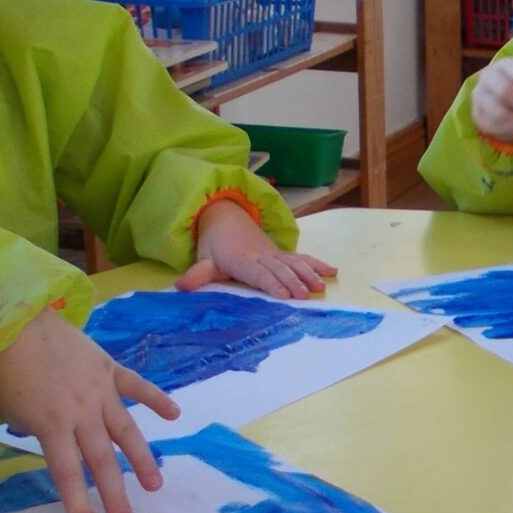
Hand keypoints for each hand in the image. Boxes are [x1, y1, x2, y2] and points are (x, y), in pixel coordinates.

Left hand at [0, 307, 180, 512]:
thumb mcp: (12, 410)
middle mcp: (80, 411)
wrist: (14, 322)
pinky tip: (173, 415)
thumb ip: (35, 431)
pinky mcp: (108, 369)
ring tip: (154, 484)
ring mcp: (99, 390)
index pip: (67, 471)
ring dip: (141, 459)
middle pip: (101, 459)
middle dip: (114, 493)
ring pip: (125, 431)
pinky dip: (155, 399)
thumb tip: (54, 444)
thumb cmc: (5, 370)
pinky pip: (135, 386)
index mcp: (51, 424)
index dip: (78, 501)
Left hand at [178, 199, 335, 299]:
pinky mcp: (282, 253)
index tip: (284, 296)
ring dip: (309, 274)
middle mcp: (262, 256)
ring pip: (294, 263)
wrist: (225, 216)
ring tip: (321, 287)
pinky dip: (317, 264)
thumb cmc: (215, 245)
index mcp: (243, 261)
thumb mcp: (204, 260)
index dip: (272, 284)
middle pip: (280, 270)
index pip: (259, 274)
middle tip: (307, 296)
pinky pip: (301, 258)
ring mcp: (274, 254)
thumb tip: (180, 287)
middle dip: (294, 282)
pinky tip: (332, 271)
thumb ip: (197, 275)